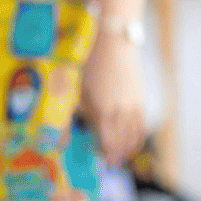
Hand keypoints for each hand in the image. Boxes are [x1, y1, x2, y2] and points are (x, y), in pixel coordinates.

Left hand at [79, 32, 145, 167]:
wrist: (113, 39)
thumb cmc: (88, 62)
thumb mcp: (73, 90)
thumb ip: (66, 118)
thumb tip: (58, 142)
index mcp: (105, 112)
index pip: (109, 144)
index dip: (104, 154)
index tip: (98, 159)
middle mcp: (123, 112)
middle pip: (123, 143)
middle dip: (116, 154)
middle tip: (107, 161)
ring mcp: (135, 105)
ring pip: (135, 136)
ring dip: (128, 148)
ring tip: (119, 153)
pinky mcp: (141, 97)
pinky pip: (142, 124)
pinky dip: (137, 136)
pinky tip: (130, 138)